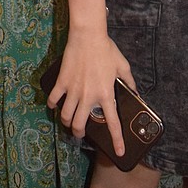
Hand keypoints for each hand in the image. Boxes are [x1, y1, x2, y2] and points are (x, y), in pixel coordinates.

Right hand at [46, 34, 135, 158]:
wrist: (88, 35)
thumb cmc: (106, 49)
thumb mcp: (122, 65)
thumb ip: (129, 81)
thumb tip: (135, 92)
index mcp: (105, 94)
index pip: (112, 123)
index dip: (117, 140)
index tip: (119, 152)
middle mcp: (88, 96)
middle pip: (80, 125)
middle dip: (79, 133)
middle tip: (80, 133)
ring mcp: (73, 90)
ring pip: (66, 116)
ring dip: (66, 122)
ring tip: (68, 121)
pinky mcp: (62, 81)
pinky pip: (53, 98)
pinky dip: (52, 104)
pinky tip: (53, 104)